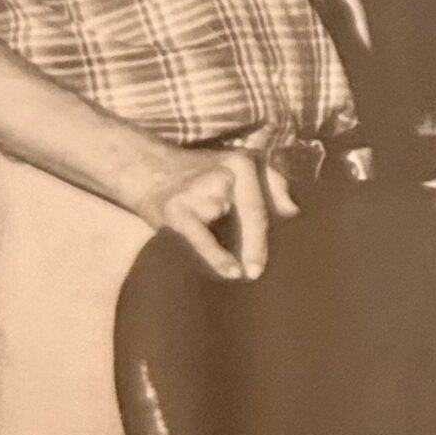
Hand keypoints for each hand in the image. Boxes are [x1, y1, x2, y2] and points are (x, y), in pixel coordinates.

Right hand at [130, 145, 292, 280]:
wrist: (142, 167)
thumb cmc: (199, 174)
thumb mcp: (237, 167)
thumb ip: (271, 183)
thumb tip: (293, 210)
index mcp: (243, 162)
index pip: (267, 200)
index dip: (278, 228)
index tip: (289, 254)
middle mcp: (224, 173)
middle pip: (253, 215)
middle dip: (258, 247)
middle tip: (258, 272)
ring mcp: (199, 190)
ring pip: (227, 228)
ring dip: (228, 247)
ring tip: (222, 256)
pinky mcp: (176, 209)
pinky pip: (203, 238)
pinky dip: (219, 257)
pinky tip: (232, 272)